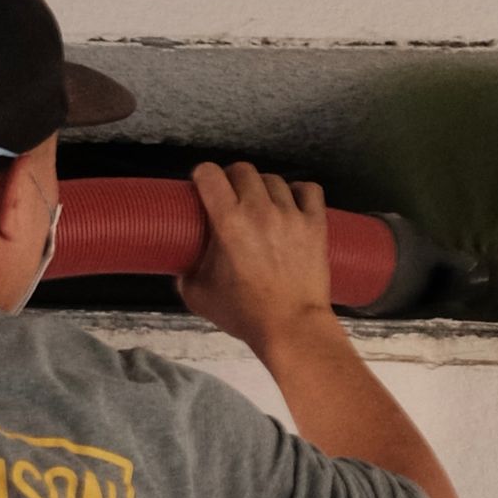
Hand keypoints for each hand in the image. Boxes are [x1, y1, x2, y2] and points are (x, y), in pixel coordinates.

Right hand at [176, 161, 335, 352]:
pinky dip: (298, 191)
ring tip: (260, 206)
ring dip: (262, 188)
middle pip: (242, 170)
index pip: (210, 174)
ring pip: (274, 179)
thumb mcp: (200, 296)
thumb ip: (185, 275)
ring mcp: (291, 215)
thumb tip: (182, 266)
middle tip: (230, 197)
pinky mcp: (315, 223)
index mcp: (229, 223)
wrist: (291, 327)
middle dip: (231, 179)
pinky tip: (291, 203)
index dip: (203, 175)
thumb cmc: (246, 314)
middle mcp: (260, 211)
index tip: (203, 185)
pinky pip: (308, 189)